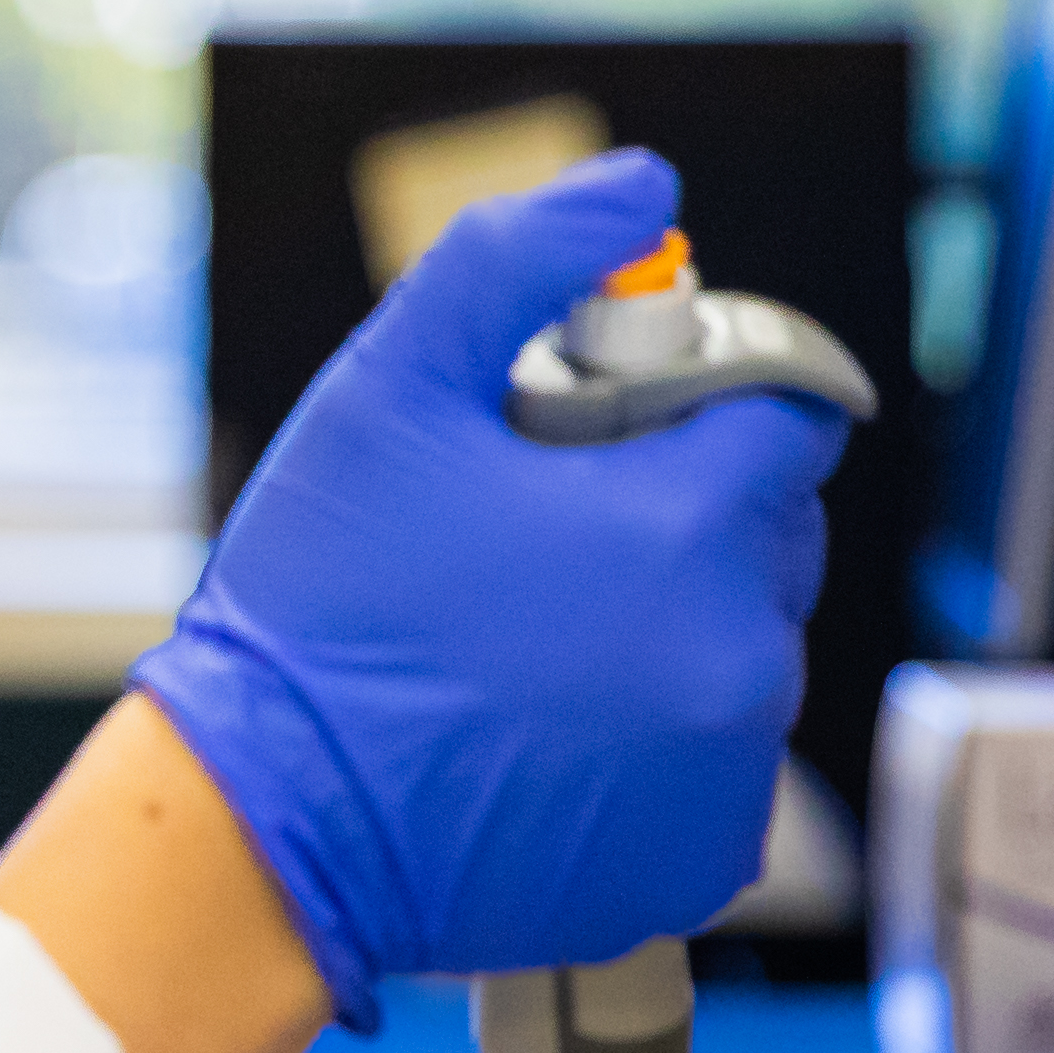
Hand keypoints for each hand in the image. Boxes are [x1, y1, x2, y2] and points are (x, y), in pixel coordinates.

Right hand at [128, 151, 844, 1019]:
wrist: (264, 826)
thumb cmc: (317, 609)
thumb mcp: (391, 390)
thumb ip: (520, 261)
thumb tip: (641, 190)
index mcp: (684, 527)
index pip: (789, 415)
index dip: (708, 396)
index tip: (627, 417)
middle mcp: (735, 654)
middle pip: (771, 534)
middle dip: (686, 512)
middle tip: (548, 527)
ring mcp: (725, 771)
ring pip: (742, 649)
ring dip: (671, 627)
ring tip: (531, 638)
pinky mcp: (698, 862)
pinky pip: (717, 765)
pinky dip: (657, 741)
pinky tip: (548, 731)